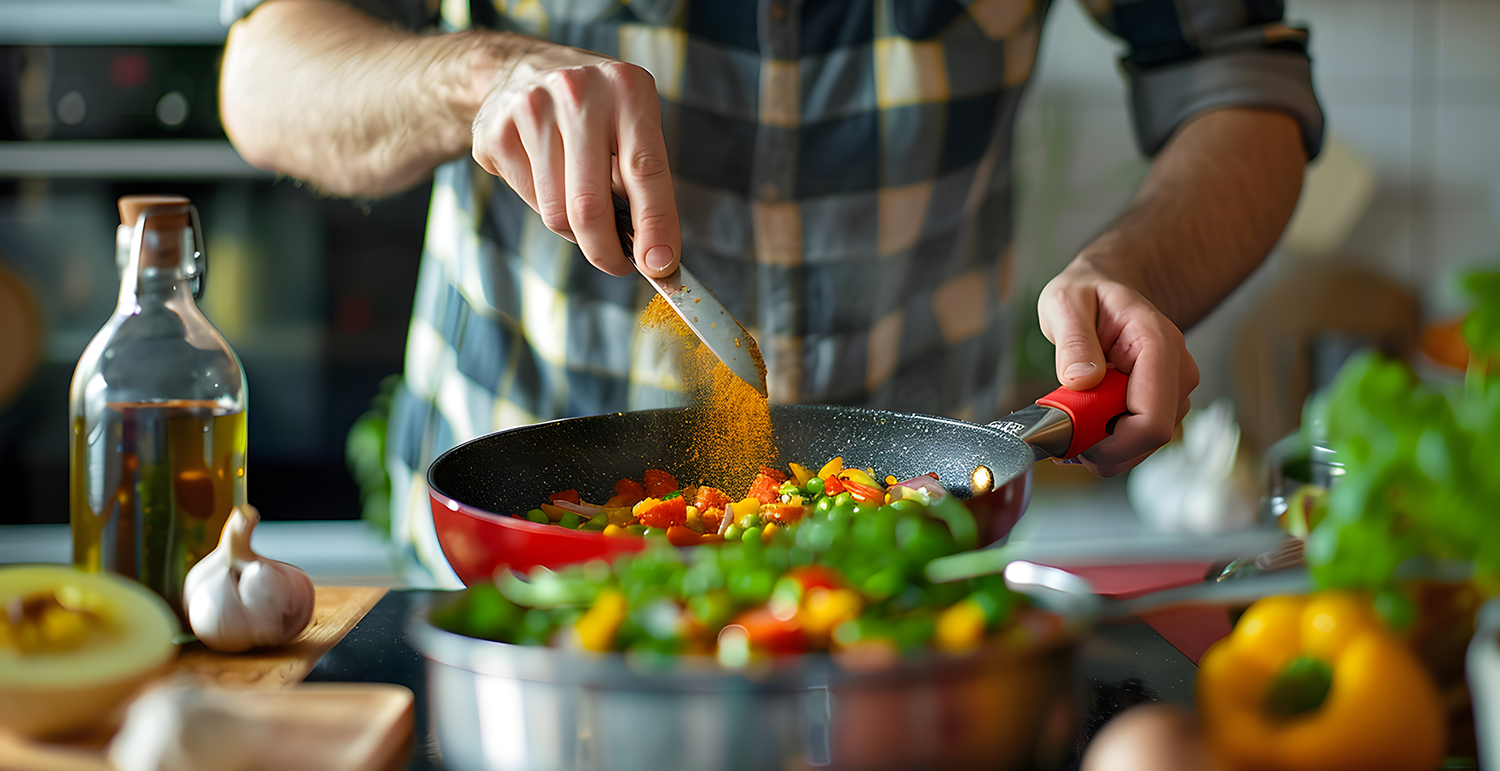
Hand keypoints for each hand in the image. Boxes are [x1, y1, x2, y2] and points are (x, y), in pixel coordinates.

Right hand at [470, 42, 680, 277]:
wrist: (519, 68)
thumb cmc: (593, 108)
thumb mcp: (631, 121)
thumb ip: (643, 179)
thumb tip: (651, 252)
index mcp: (626, 89)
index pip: (645, 171)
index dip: (654, 226)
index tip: (660, 266)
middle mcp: (576, 93)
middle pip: (589, 206)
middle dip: (606, 251)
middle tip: (617, 264)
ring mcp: (529, 111)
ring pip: (556, 214)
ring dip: (576, 230)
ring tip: (583, 207)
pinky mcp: (494, 134)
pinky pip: (530, 203)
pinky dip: (548, 208)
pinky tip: (551, 178)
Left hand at [1038, 262, 1198, 476]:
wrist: (1104, 291)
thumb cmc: (1087, 294)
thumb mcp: (1066, 303)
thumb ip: (1074, 340)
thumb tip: (1082, 380)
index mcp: (1158, 345)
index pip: (1152, 421)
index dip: (1112, 443)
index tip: (1073, 434)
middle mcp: (1177, 372)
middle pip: (1149, 440)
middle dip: (1102, 444)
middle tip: (1064, 423)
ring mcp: (1174, 392)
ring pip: (1142, 447)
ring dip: (1102, 443)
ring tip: (1073, 411)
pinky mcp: (1163, 406)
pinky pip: (1137, 442)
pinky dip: (1107, 441)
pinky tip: (1086, 417)